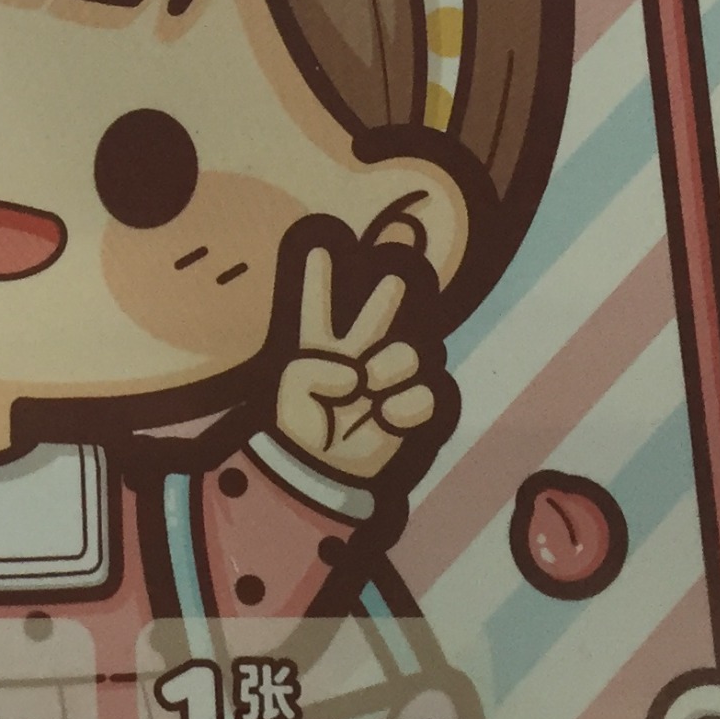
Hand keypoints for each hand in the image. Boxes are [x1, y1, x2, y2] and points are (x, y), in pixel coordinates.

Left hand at [270, 217, 456, 481]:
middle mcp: (357, 356)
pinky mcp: (409, 407)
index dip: (319, 279)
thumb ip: (319, 370)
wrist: (319, 471)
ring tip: (370, 389)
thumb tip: (359, 374)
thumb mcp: (294, 390)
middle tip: (393, 275)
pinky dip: (406, 406)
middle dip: (386, 294)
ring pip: (409, 354)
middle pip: (377, 316)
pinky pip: (425, 394)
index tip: (317, 247)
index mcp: (321, 348)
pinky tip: (385, 417)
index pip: (319, 308)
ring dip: (392, 368)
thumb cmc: (300, 426)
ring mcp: (386, 380)